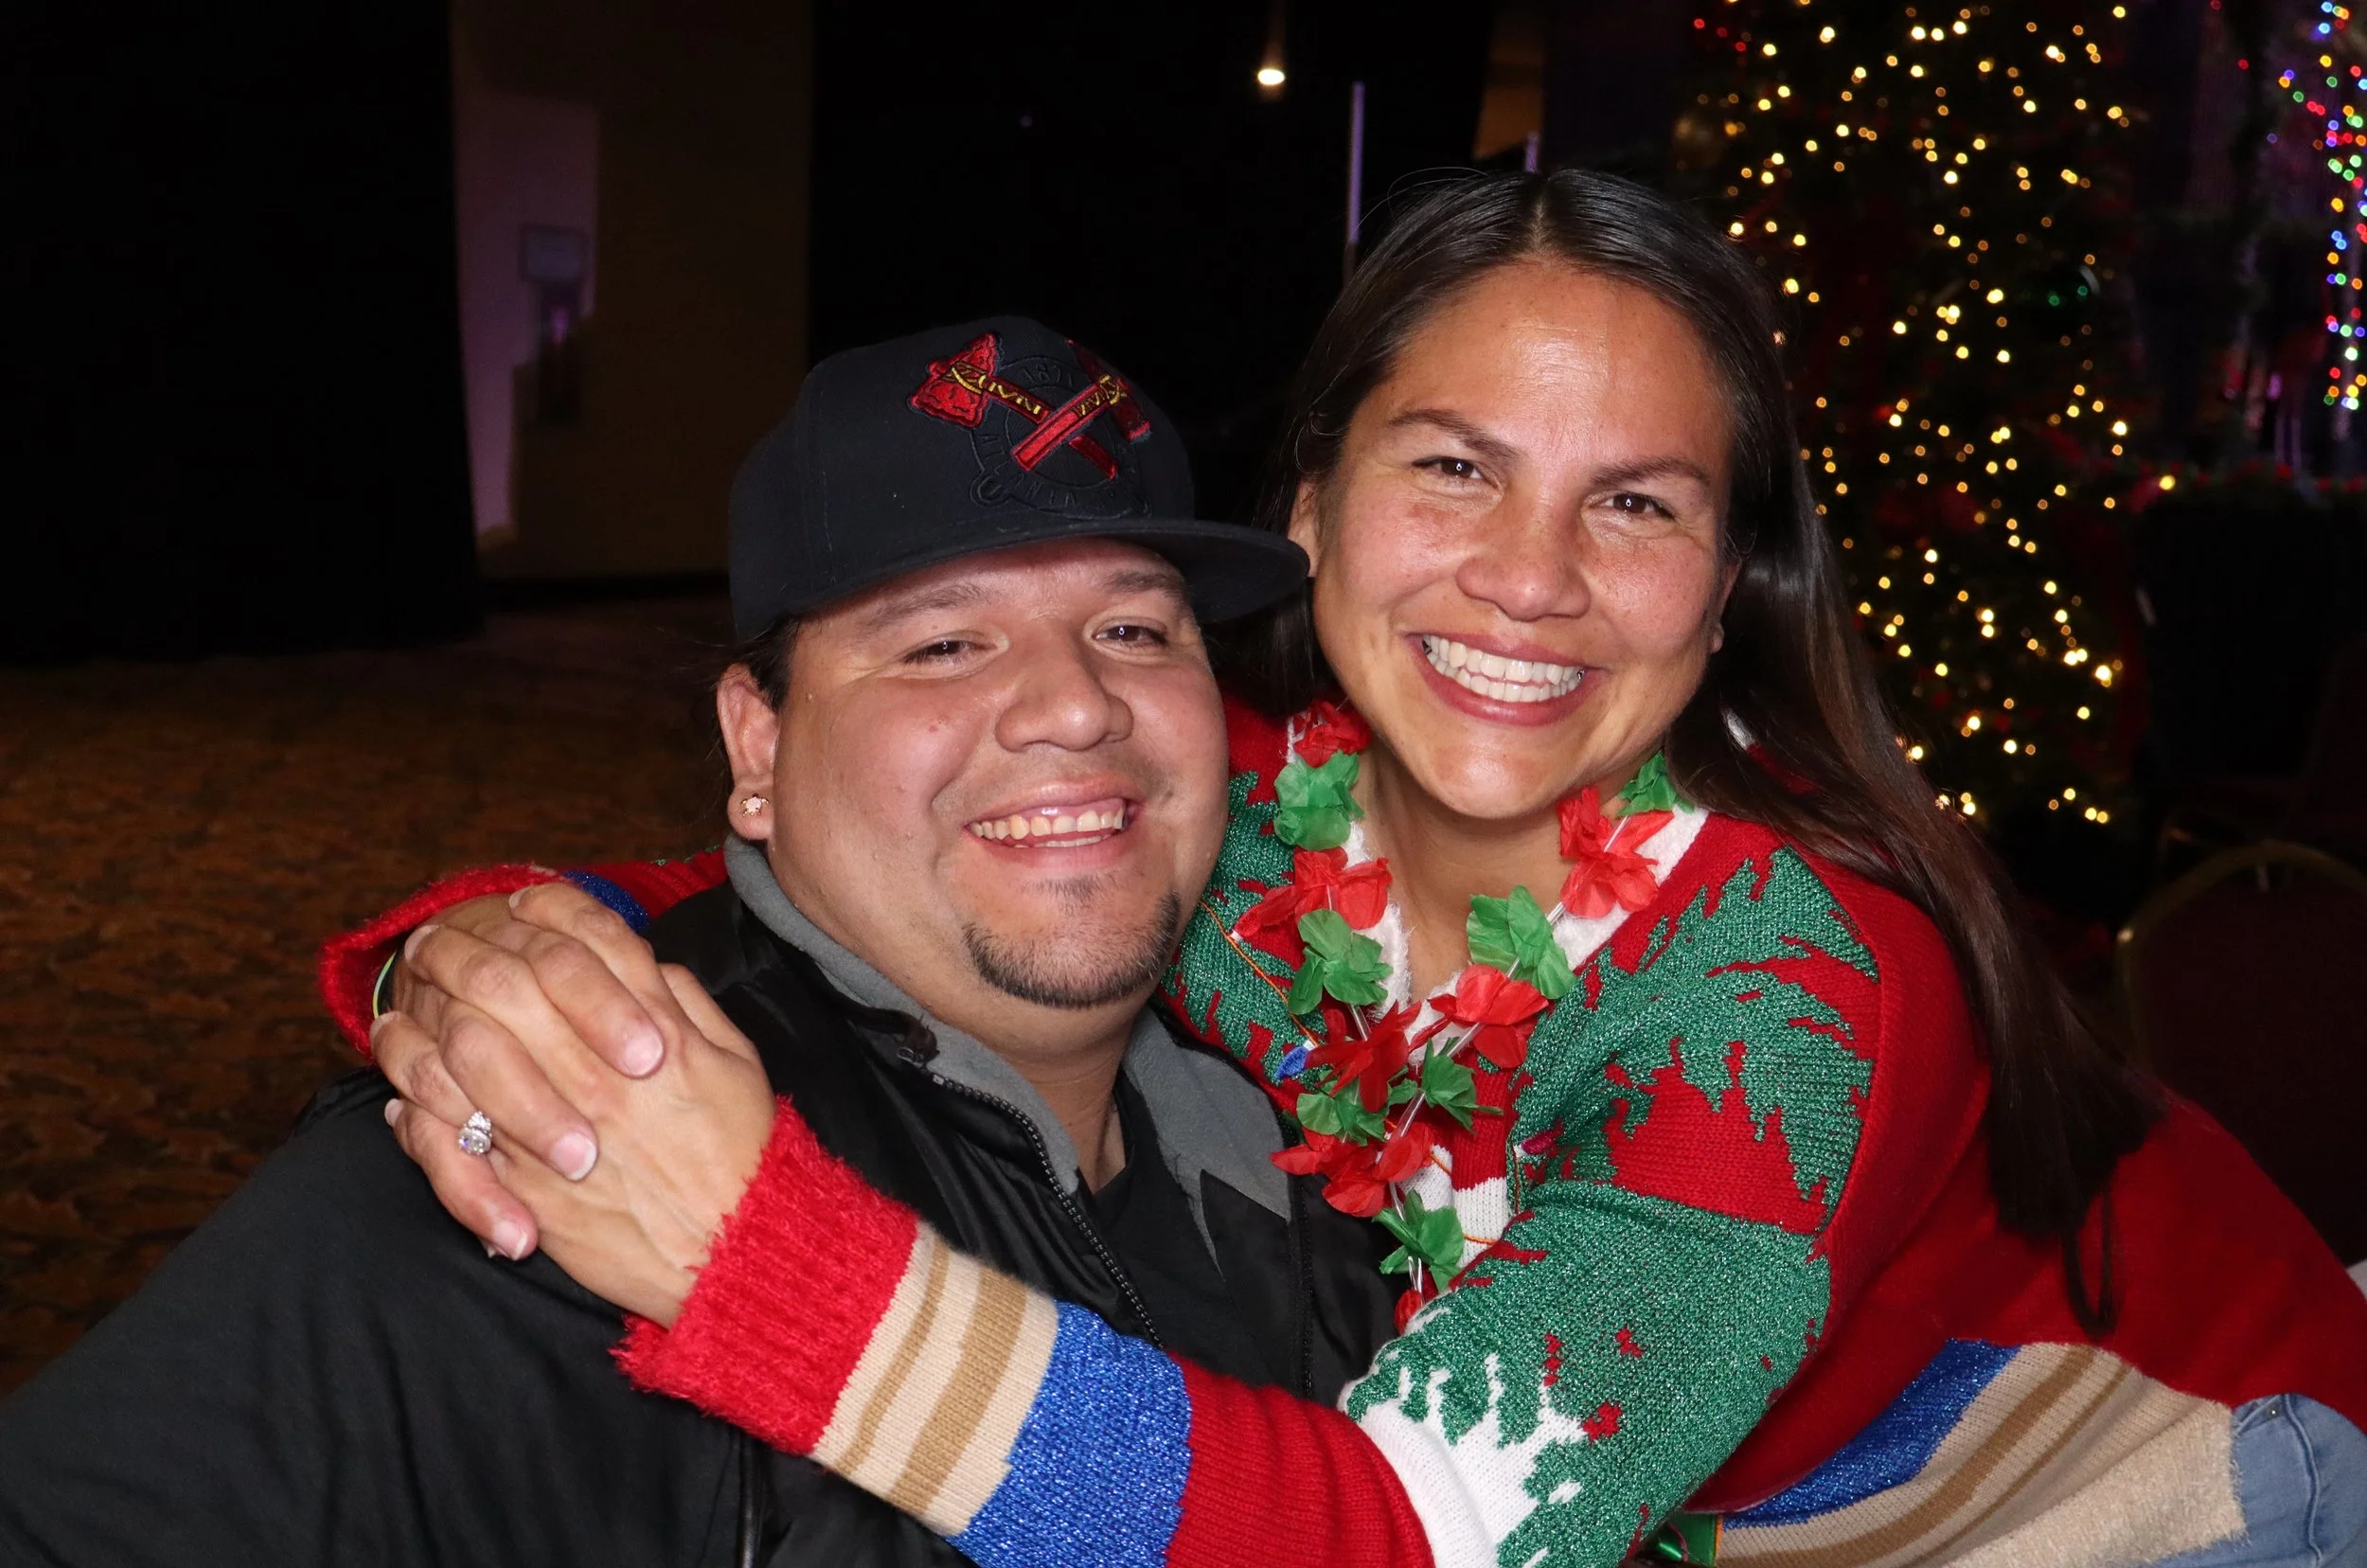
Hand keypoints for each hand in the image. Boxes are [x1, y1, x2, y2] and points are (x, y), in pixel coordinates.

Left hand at [372, 881, 714, 1259]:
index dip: (549, 909)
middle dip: (459, 950)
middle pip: (506, 983)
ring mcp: (554, 1127)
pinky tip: (400, 1094)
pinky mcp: (527, 1186)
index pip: (589, 942)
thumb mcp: (736, 1061)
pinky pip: (452, 1136)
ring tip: (402, 1007)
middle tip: (434, 939)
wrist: (737, 1252)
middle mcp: (596, 1071)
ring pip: (462, 1052)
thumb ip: (686, 1004)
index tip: (522, 904)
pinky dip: (418, 1109)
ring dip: (421, 1021)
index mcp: (655, 1032)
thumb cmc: (742, 1154)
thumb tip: (642, 966)